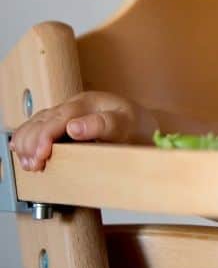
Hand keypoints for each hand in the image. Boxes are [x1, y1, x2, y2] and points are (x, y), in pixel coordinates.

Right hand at [11, 91, 158, 170]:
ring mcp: (68, 112)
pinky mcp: (63, 122)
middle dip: (33, 142)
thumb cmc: (137, 127)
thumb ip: (102, 125)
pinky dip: (28, 139)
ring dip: (27, 142)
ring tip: (28, 163)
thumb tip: (74, 127)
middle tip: (34, 165)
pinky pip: (39, 126)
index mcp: (91, 103)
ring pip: (37, 122)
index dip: (46, 136)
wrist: (144, 128)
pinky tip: (23, 153)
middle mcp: (75, 105)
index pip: (60, 117)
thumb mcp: (126, 125)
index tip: (41, 155)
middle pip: (44, 120)